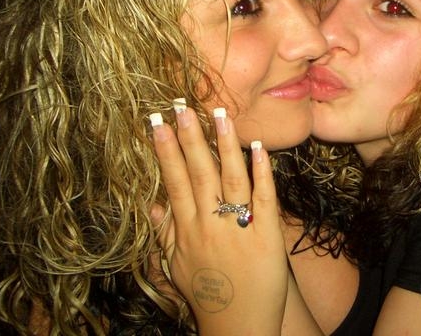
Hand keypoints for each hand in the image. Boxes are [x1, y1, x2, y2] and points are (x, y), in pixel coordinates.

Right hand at [150, 102, 287, 333]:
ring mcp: (240, 228)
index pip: (174, 181)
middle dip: (189, 137)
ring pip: (231, 178)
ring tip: (218, 113)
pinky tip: (257, 147)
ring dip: (224, 144)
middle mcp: (210, 224)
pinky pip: (264, 198)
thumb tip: (151, 203)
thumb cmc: (208, 296)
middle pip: (199, 173)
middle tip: (180, 106)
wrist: (239, 327)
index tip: (156, 121)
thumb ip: (165, 232)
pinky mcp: (268, 234)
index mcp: (187, 230)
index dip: (165, 150)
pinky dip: (262, 172)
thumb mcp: (176, 266)